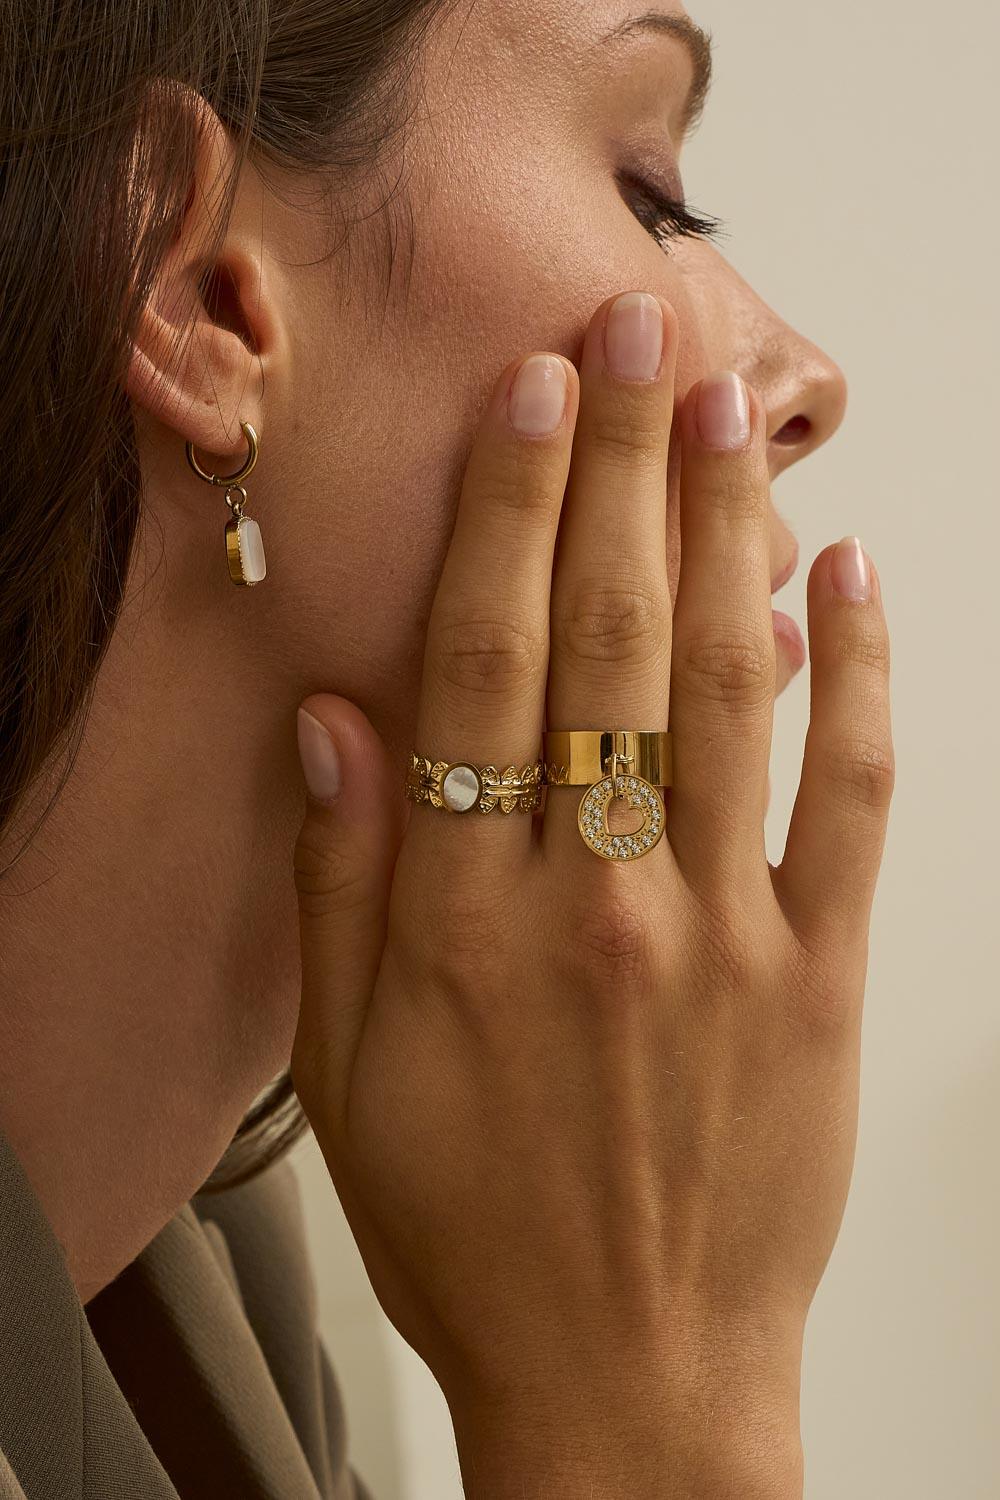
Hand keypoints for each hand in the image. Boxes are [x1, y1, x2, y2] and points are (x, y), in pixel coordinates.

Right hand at [290, 291, 892, 1498]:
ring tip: (722, 408)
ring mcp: (722, 937)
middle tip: (634, 333)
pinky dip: (855, 684)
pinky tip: (852, 582)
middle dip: (619, 467)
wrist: (630, 1378)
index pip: (484, 668)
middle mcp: (595, 904)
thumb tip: (335, 722)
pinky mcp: (819, 981)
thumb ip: (340, 889)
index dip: (505, 514)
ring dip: (726, 532)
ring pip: (728, 692)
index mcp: (465, 921)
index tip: (528, 396)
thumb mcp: (349, 1074)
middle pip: (610, 642)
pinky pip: (847, 805)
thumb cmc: (472, 1227)